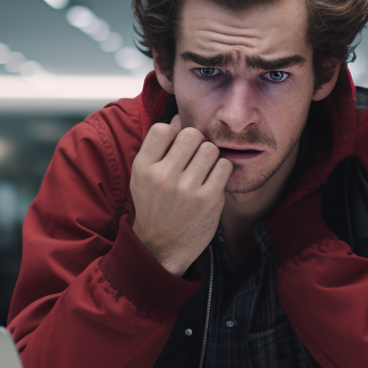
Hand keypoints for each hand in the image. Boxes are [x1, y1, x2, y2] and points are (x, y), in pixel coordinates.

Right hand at [130, 115, 232, 275]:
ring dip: (210, 157)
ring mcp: (187, 189)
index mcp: (143, 167)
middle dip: (196, 143)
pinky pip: (224, 166)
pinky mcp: (208, 200)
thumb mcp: (143, 177)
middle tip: (193, 158)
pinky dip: (221, 171)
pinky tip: (212, 181)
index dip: (174, 133)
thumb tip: (179, 119)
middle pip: (191, 134)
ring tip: (202, 171)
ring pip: (210, 148)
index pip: (163, 128)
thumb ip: (158, 149)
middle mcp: (163, 176)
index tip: (177, 147)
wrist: (161, 248)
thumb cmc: (154, 207)